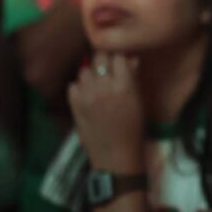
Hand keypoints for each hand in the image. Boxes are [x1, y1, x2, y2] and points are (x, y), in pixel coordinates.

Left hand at [68, 52, 143, 172]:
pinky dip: (80, 87)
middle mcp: (103, 86)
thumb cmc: (133, 128)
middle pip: (99, 59)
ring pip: (85, 70)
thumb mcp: (138, 101)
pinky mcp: (73, 104)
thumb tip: (130, 58)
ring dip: (92, 73)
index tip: (120, 57)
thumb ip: (133, 78)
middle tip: (108, 66)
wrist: (116, 155)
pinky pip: (74, 85)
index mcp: (124, 85)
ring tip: (97, 82)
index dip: (119, 55)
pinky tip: (88, 94)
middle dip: (105, 60)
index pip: (118, 56)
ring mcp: (86, 95)